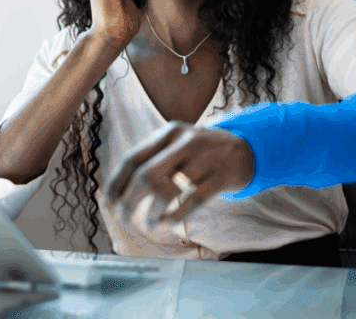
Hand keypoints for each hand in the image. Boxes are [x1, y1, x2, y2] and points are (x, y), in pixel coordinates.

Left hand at [105, 121, 254, 231]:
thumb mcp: (177, 145)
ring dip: (153, 213)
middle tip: (125, 217)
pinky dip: (176, 215)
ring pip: (168, 190)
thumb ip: (152, 159)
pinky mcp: (222, 176)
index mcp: (169, 133)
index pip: (133, 158)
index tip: (109, 202)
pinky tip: (167, 222)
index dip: (117, 183)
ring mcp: (206, 158)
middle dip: (130, 201)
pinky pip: (192, 200)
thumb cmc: (201, 153)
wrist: (246, 149)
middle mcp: (186, 141)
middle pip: (146, 175)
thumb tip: (116, 191)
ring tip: (148, 224)